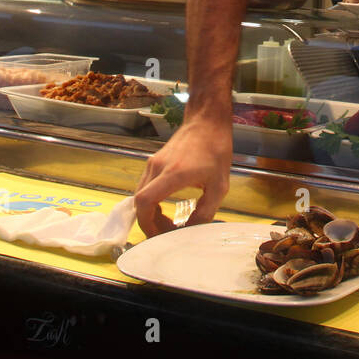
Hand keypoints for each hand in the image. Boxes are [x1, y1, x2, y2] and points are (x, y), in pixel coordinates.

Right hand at [133, 117, 231, 235]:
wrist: (207, 121)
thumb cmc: (216, 150)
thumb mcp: (219, 185)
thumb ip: (206, 210)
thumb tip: (192, 230)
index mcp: (173, 173)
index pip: (145, 201)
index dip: (148, 224)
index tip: (161, 236)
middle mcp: (157, 167)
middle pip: (138, 202)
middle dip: (149, 223)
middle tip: (166, 234)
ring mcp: (153, 163)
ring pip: (139, 195)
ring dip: (149, 213)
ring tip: (167, 224)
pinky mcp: (154, 161)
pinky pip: (144, 186)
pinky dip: (150, 202)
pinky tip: (165, 208)